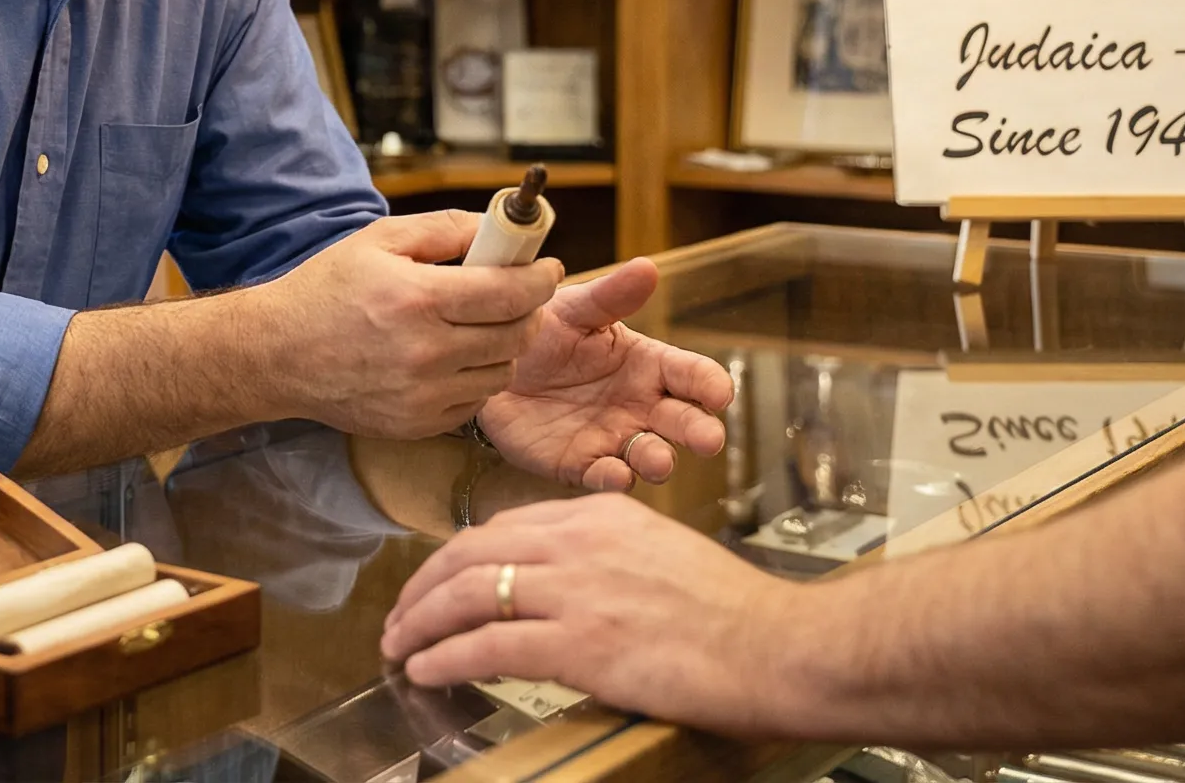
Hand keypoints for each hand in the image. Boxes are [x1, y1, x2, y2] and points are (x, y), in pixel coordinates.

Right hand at [248, 212, 559, 438]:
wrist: (277, 354)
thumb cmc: (326, 290)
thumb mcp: (378, 240)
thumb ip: (444, 228)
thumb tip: (498, 228)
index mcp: (418, 299)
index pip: (512, 293)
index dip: (541, 278)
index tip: (546, 268)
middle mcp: (426, 353)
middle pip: (517, 335)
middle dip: (528, 311)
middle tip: (515, 296)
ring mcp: (424, 395)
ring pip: (502, 372)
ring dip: (504, 347)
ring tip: (478, 327)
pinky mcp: (418, 424)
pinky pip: (475, 402)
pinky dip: (476, 378)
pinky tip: (451, 358)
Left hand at [376, 493, 814, 737]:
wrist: (786, 648)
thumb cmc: (739, 618)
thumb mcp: (663, 558)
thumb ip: (609, 561)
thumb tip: (566, 590)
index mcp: (603, 515)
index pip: (505, 527)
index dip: (456, 557)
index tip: (436, 582)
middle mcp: (581, 541)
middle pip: (469, 553)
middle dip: (421, 587)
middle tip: (398, 618)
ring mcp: (578, 590)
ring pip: (466, 594)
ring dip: (419, 623)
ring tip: (398, 647)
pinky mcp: (581, 642)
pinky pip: (487, 646)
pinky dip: (445, 657)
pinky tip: (426, 670)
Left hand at [476, 259, 733, 490]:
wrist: (491, 363)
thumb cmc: (544, 332)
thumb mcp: (575, 309)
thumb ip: (611, 295)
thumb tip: (647, 267)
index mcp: (648, 365)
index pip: (692, 375)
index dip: (710, 384)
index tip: (719, 394)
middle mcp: (641, 406)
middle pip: (683, 422)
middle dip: (700, 432)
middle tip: (708, 440)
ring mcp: (613, 437)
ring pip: (649, 455)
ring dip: (659, 460)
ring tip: (658, 460)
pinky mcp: (580, 463)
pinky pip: (603, 476)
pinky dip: (612, 479)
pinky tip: (615, 475)